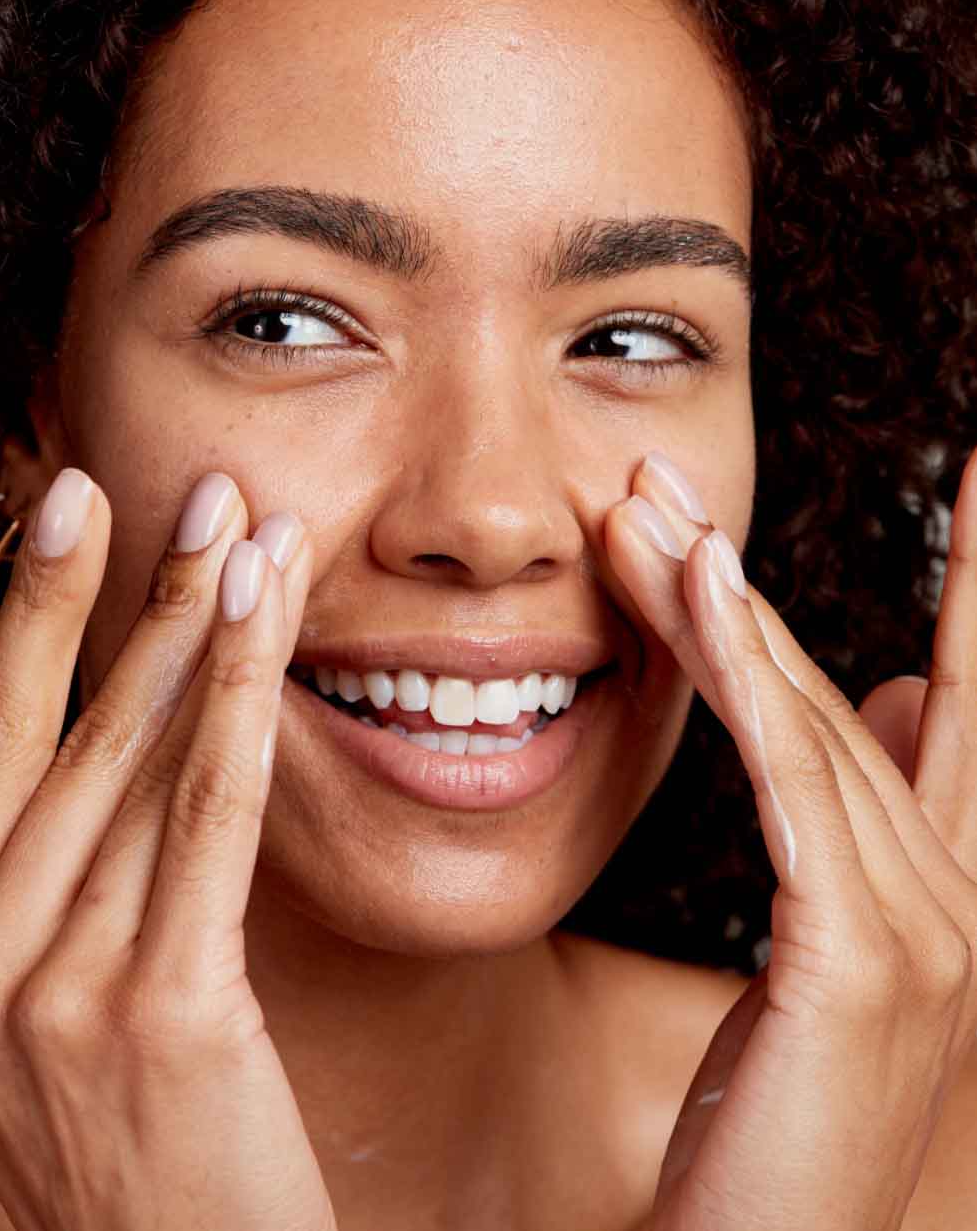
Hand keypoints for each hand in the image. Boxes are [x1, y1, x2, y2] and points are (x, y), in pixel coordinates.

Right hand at [0, 469, 336, 1230]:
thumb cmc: (104, 1138)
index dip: (28, 617)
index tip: (66, 505)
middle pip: (69, 736)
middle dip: (142, 596)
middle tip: (205, 489)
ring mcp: (55, 997)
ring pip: (144, 765)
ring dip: (211, 631)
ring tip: (262, 533)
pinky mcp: (161, 1015)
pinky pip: (208, 823)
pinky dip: (242, 709)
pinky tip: (272, 621)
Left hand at [606, 448, 976, 1230]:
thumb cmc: (768, 1119)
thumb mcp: (822, 947)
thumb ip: (860, 816)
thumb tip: (895, 691)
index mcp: (938, 885)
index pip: (966, 698)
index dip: (975, 585)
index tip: (975, 474)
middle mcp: (949, 892)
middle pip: (836, 689)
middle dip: (749, 578)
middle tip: (666, 478)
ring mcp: (918, 925)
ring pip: (802, 715)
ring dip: (720, 601)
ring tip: (650, 507)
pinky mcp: (854, 956)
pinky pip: (787, 778)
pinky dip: (743, 670)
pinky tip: (698, 584)